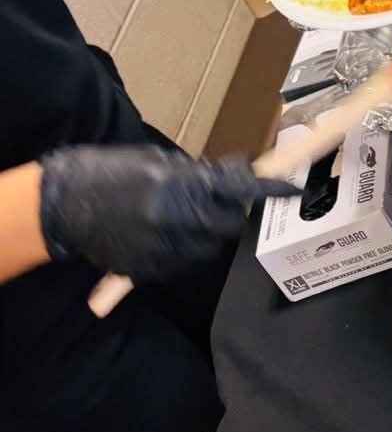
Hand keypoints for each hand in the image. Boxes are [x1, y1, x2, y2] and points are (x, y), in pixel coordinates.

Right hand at [39, 146, 298, 282]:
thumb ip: (195, 174)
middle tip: (217, 200)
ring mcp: (161, 249)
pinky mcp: (149, 270)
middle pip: (228, 224)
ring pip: (209, 247)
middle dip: (230, 212)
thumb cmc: (104, 174)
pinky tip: (163, 233)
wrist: (59, 206)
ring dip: (207, 232)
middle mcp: (173, 220)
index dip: (268, 189)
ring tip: (180, 215)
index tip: (291, 188)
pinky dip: (184, 249)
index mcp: (175, 186)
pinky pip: (184, 262)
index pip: (236, 189)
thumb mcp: (153, 161)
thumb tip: (235, 174)